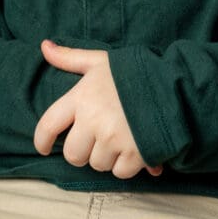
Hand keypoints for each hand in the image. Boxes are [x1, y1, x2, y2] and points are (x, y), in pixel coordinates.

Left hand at [34, 40, 162, 179]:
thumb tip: (44, 46)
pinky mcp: (135, 154)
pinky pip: (119, 172)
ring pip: (97, 164)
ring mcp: (114, 139)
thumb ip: (70, 58)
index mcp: (81, 97)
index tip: (44, 147)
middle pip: (73, 154)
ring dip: (107, 156)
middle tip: (98, 138)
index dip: (42, 141)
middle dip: (83, 150)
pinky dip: (127, 164)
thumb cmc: (135, 72)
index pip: (48, 125)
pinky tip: (136, 146)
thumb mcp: (101, 61)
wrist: (175, 84)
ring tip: (122, 136)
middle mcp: (94, 120)